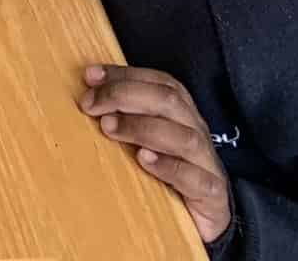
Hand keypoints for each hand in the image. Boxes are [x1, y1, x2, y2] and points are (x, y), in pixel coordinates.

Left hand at [81, 65, 232, 243]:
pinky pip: (195, 178)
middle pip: (169, 101)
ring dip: (141, 127)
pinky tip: (143, 159)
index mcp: (182, 114)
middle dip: (125, 95)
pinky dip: (168, 166)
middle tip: (90, 105)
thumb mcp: (145, 141)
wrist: (207, 222)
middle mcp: (197, 132)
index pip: (159, 83)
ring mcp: (207, 163)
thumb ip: (124, 118)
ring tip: (108, 128)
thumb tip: (86, 98)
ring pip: (183, 136)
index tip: (90, 76)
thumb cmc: (168, 174)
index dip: (125, 75)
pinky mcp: (212, 194)